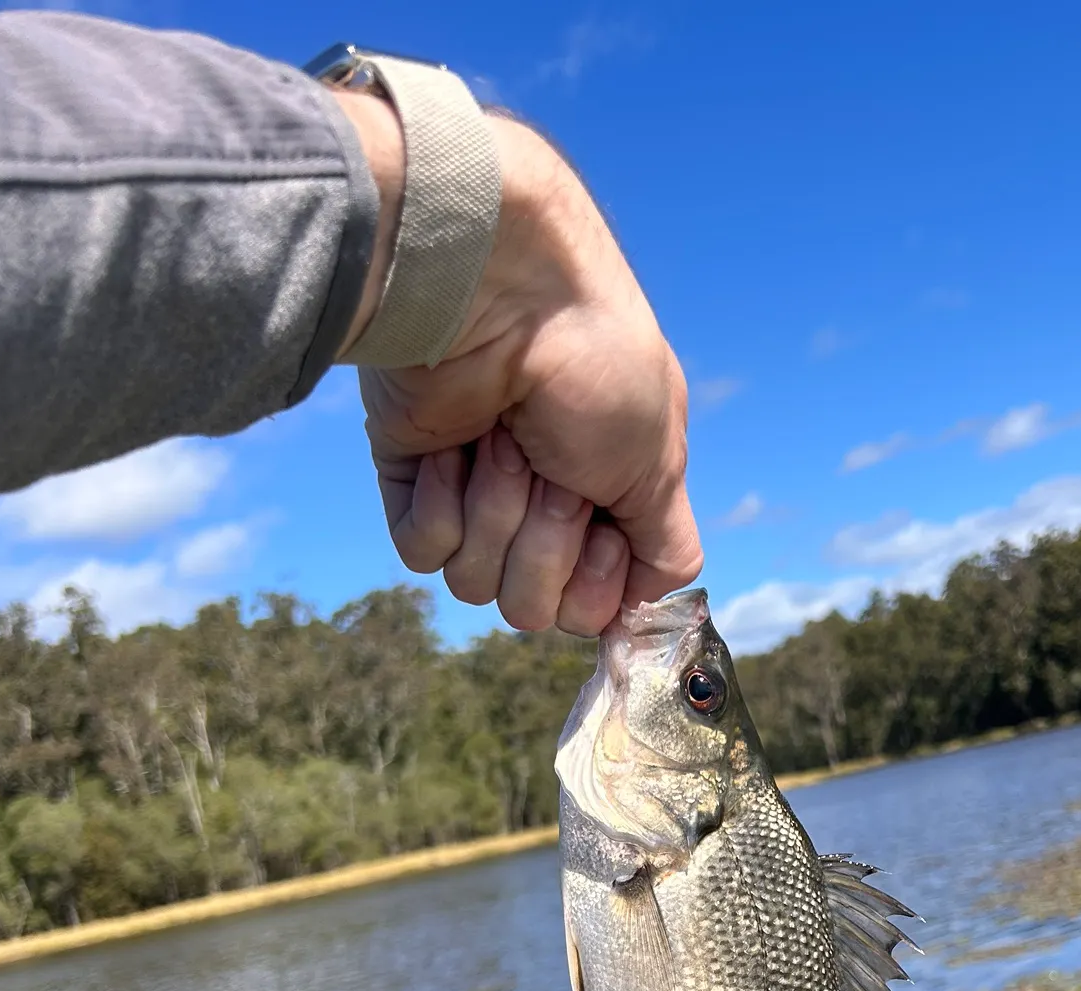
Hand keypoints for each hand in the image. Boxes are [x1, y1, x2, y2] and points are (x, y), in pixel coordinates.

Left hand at [334, 95, 699, 635]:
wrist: (501, 292)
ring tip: (500, 437)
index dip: (596, 582)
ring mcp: (475, 500)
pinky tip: (453, 443)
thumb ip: (667, 547)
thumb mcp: (661, 463)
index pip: (594, 609)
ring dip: (495, 509)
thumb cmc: (596, 367)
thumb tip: (643, 607)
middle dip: (545, 542)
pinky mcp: (413, 486)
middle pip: (534, 608)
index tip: (602, 524)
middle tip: (549, 463)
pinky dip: (440, 499)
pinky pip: (423, 552)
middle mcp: (541, 512)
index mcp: (606, 509)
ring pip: (476, 584)